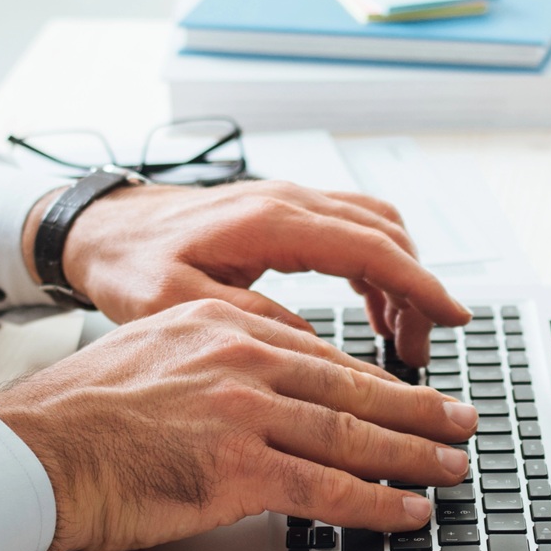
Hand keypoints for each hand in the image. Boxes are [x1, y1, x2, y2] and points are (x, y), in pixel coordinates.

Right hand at [0, 299, 477, 550]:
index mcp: (223, 324)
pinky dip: (377, 504)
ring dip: (413, 456)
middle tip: (462, 424)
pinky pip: (328, 489)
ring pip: (353, 436)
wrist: (27, 454)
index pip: (321, 356)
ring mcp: (243, 410)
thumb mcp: (154, 354)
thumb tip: (266, 390)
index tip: (410, 396)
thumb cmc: (77, 419)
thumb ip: (215, 363)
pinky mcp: (238, 466)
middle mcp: (242, 357)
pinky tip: (408, 512)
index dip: (376, 383)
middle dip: (418, 411)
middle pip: (353, 389)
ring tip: (452, 468)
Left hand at [30, 179, 470, 364]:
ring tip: (402, 337)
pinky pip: (355, 229)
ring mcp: (290, 200)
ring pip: (377, 229)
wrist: (97, 228)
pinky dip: (379, 267)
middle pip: (387, 236)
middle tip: (421, 350)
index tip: (453, 318)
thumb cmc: (128, 264)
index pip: (372, 248)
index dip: (420, 286)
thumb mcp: (179, 304)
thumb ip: (251, 323)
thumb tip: (315, 348)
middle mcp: (289, 201)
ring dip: (400, 278)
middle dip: (417, 292)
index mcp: (271, 222)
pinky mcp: (286, 212)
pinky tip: (375, 309)